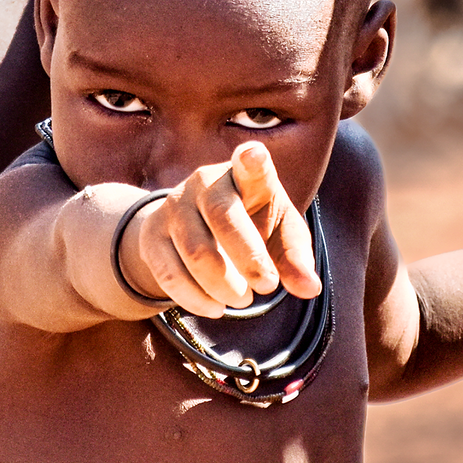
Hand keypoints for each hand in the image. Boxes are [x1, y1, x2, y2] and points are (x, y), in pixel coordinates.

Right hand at [121, 142, 321, 318]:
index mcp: (245, 176)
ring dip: (223, 286)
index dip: (252, 161)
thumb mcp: (280, 235)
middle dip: (249, 259)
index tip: (253, 156)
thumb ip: (295, 258)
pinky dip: (196, 299)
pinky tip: (214, 307)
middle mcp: (205, 182)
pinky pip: (169, 273)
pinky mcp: (152, 234)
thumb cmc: (252, 225)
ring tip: (242, 300)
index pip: (249, 165)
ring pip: (196, 251)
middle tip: (267, 287)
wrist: (194, 228)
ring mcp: (174, 206)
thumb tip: (310, 288)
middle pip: (223, 216)